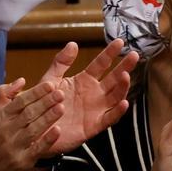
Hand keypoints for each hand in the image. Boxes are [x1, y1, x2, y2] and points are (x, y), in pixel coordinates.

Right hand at [0, 79, 63, 170]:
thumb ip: (4, 95)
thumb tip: (21, 80)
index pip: (20, 102)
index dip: (36, 93)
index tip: (50, 85)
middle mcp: (6, 131)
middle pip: (28, 114)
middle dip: (45, 102)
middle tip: (60, 93)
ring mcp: (14, 147)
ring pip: (33, 130)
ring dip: (48, 118)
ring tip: (61, 108)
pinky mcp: (22, 162)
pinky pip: (36, 149)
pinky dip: (47, 140)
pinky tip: (57, 131)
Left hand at [36, 40, 138, 154]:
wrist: (37, 129)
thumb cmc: (43, 105)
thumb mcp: (50, 80)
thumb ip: (61, 62)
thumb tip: (73, 44)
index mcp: (84, 81)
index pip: (101, 64)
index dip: (110, 53)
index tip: (119, 41)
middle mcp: (94, 94)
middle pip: (114, 78)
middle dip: (124, 67)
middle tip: (134, 55)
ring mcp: (96, 109)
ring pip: (116, 96)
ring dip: (123, 87)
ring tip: (125, 76)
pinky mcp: (94, 126)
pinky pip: (109, 118)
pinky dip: (118, 111)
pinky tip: (124, 103)